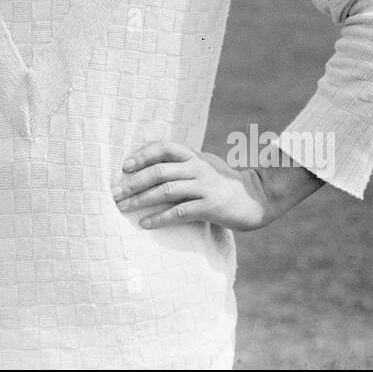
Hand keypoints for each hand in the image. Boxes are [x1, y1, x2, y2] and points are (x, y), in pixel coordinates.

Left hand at [113, 141, 319, 231]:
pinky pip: (179, 212)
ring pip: (166, 190)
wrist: (257, 198)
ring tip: (123, 208)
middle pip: (159, 170)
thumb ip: (185, 163)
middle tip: (115, 192)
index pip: (164, 147)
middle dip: (134, 182)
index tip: (125, 166)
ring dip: (141, 200)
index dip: (143, 154)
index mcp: (195, 156)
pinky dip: (160, 218)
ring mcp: (204, 187)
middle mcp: (198, 167)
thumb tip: (154, 164)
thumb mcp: (206, 164)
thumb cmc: (226, 182)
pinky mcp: (210, 207)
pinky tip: (146, 224)